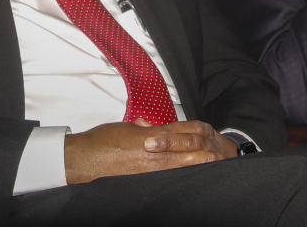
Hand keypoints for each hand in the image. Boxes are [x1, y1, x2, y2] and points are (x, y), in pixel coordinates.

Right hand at [64, 119, 236, 184]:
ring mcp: (150, 166)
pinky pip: (168, 176)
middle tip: (222, 154)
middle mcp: (152, 149)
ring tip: (215, 166)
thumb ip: (140, 129)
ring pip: (181, 163)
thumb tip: (147, 126)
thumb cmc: (100, 143)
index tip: (208, 132)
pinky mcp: (144, 178)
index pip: (178, 129)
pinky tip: (190, 179)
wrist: (84, 158)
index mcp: (148, 134)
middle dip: (205, 150)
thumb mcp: (124, 129)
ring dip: (199, 164)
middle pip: (186, 146)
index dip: (195, 130)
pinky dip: (182, 176)